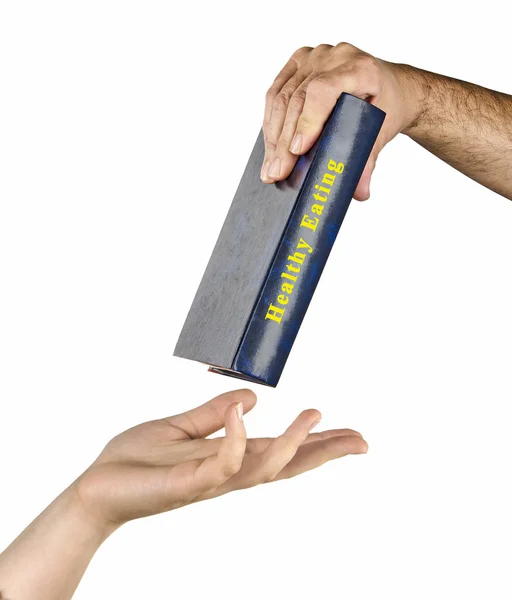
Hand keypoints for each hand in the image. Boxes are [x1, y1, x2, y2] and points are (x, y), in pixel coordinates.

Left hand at [74, 389, 366, 529]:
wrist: (98, 487)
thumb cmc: (138, 461)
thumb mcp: (183, 427)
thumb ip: (216, 413)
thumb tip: (252, 397)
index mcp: (229, 458)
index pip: (282, 451)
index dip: (317, 443)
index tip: (350, 435)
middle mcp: (228, 473)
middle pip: (287, 465)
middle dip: (325, 453)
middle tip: (361, 441)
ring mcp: (210, 480)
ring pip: (263, 467)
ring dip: (292, 443)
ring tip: (315, 415)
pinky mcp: (187, 482)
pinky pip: (220, 462)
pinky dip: (236, 438)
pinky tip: (243, 412)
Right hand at [260, 42, 419, 198]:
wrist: (389, 85)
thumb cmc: (386, 105)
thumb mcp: (382, 131)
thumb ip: (369, 159)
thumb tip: (358, 192)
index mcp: (360, 68)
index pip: (323, 91)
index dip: (307, 120)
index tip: (297, 150)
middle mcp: (335, 56)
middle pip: (297, 99)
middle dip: (284, 142)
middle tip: (277, 172)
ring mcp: (314, 56)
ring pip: (282, 98)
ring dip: (273, 137)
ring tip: (270, 168)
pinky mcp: (299, 62)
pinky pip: (275, 93)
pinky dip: (270, 123)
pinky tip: (270, 147)